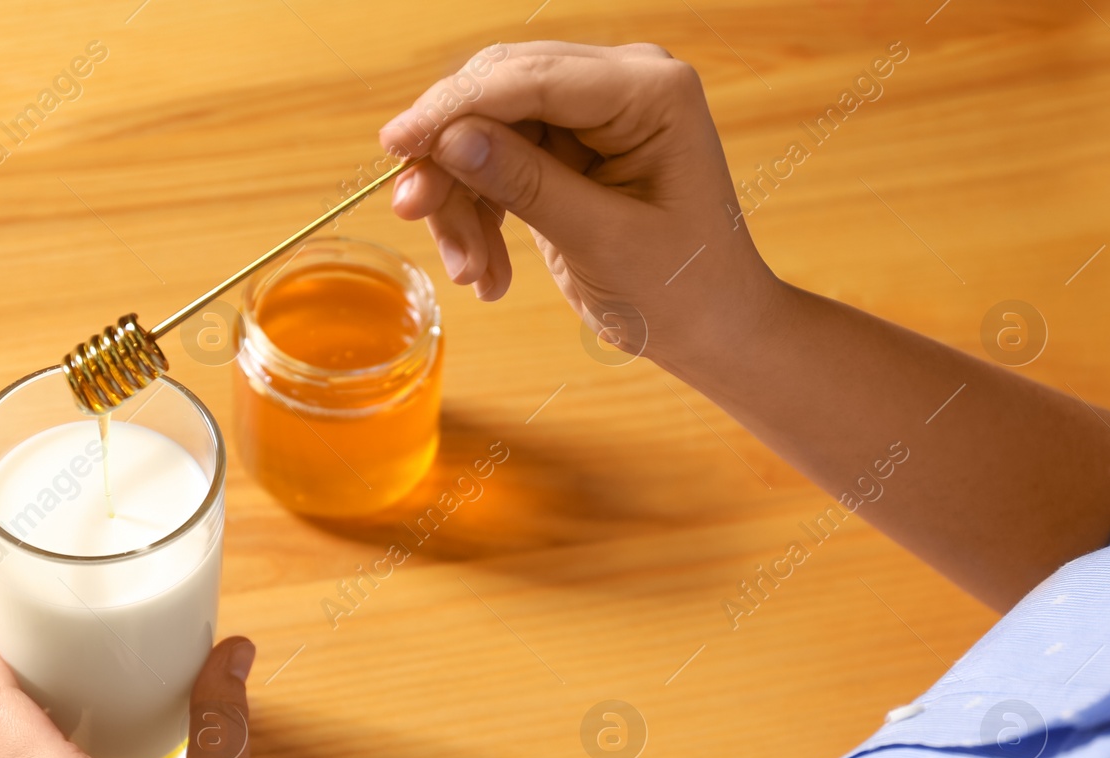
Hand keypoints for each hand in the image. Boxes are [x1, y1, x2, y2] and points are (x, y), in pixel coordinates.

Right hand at [379, 40, 779, 368]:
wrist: (712, 329)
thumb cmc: (681, 291)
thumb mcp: (601, 242)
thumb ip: (526, 185)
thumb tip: (451, 138)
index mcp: (650, 91)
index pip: (532, 77)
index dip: (455, 107)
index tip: (397, 144)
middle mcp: (621, 85)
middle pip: (499, 93)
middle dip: (451, 158)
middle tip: (411, 212)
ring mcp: (592, 116)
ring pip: (485, 132)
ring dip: (462, 200)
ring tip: (470, 272)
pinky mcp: (568, 150)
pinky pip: (496, 163)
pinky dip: (478, 214)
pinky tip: (484, 272)